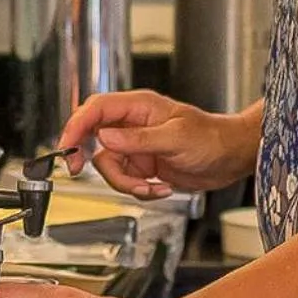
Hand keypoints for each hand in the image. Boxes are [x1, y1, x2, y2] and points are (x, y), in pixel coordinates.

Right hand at [59, 90, 244, 198]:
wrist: (231, 159)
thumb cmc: (211, 138)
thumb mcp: (175, 138)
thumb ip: (138, 139)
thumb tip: (104, 138)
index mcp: (138, 107)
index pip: (96, 110)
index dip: (76, 126)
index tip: (66, 147)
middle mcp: (132, 125)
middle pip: (93, 139)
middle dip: (88, 158)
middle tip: (78, 171)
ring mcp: (136, 147)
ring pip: (109, 166)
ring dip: (126, 183)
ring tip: (152, 187)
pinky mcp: (143, 166)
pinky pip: (126, 181)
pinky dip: (139, 190)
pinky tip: (161, 188)